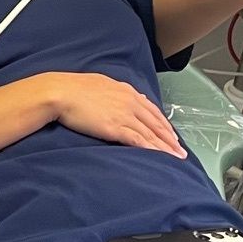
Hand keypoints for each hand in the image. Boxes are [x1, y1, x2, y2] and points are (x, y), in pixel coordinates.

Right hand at [43, 73, 186, 156]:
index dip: (164, 124)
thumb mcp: (102, 84)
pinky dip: (152, 149)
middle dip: (170, 138)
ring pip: (151, 133)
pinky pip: (140, 140)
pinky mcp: (116, 127)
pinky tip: (160, 156)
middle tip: (181, 150)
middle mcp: (130, 102)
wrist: (61, 92)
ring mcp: (124, 115)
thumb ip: (119, 92)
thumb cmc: (74, 88)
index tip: (171, 134)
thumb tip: (134, 97)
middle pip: (157, 123)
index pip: (152, 110)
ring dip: (166, 147)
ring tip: (176, 157)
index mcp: (127, 92)